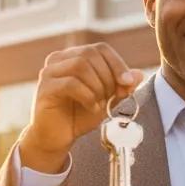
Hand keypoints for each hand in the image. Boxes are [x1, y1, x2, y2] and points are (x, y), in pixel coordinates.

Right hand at [19, 43, 141, 171]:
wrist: (58, 137)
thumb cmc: (81, 115)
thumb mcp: (108, 99)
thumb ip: (122, 87)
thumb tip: (139, 74)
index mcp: (74, 56)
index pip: (100, 49)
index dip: (117, 64)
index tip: (128, 83)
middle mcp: (58, 59)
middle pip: (90, 53)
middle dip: (108, 77)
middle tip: (110, 97)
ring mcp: (49, 72)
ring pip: (80, 65)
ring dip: (97, 86)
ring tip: (99, 103)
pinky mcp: (45, 88)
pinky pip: (70, 83)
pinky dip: (87, 96)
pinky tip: (92, 107)